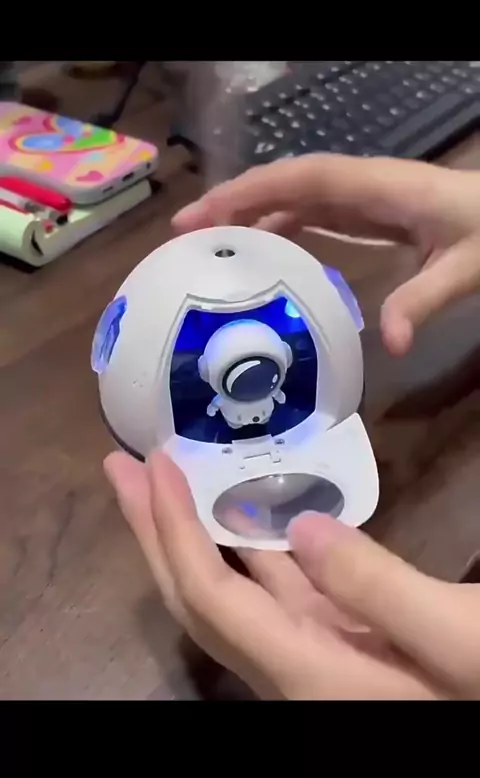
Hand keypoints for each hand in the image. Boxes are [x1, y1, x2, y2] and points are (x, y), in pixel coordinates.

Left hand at [105, 450, 479, 699]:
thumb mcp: (454, 642)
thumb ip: (376, 588)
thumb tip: (301, 525)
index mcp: (306, 672)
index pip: (211, 597)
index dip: (173, 531)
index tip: (154, 467)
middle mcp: (289, 665)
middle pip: (197, 599)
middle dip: (153, 533)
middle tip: (122, 469)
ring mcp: (310, 652)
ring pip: (229, 591)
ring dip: (191, 534)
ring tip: (162, 480)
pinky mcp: (335, 638)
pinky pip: (272, 588)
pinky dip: (247, 545)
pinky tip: (243, 510)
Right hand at [172, 154, 479, 355]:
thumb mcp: (465, 267)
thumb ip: (424, 300)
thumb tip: (387, 345)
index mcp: (376, 187)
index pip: (299, 181)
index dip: (247, 193)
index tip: (202, 217)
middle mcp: (360, 185)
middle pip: (284, 183)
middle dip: (233, 202)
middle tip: (185, 234)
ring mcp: (362, 197)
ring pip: (293, 196)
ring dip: (250, 214)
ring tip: (210, 244)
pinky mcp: (367, 213)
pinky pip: (311, 213)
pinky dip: (279, 227)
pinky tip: (262, 253)